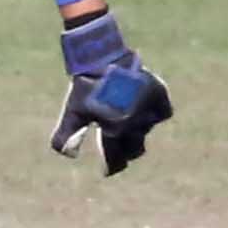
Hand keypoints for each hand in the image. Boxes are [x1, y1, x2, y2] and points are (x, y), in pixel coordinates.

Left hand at [50, 4, 171, 173]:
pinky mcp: (159, 95)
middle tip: (117, 144)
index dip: (112, 167)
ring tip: (125, 120)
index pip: (118, 161)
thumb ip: (65, 137)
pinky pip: (162, 112)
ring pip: (146, 129)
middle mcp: (136, 124)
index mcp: (115, 131)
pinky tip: (145, 111)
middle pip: (135, 149)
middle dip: (126, 150)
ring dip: (137, 129)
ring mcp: (149, 110)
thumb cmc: (85, 87)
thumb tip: (69, 156)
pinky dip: (155, 113)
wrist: (102, 57)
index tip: (107, 170)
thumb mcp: (72, 113)